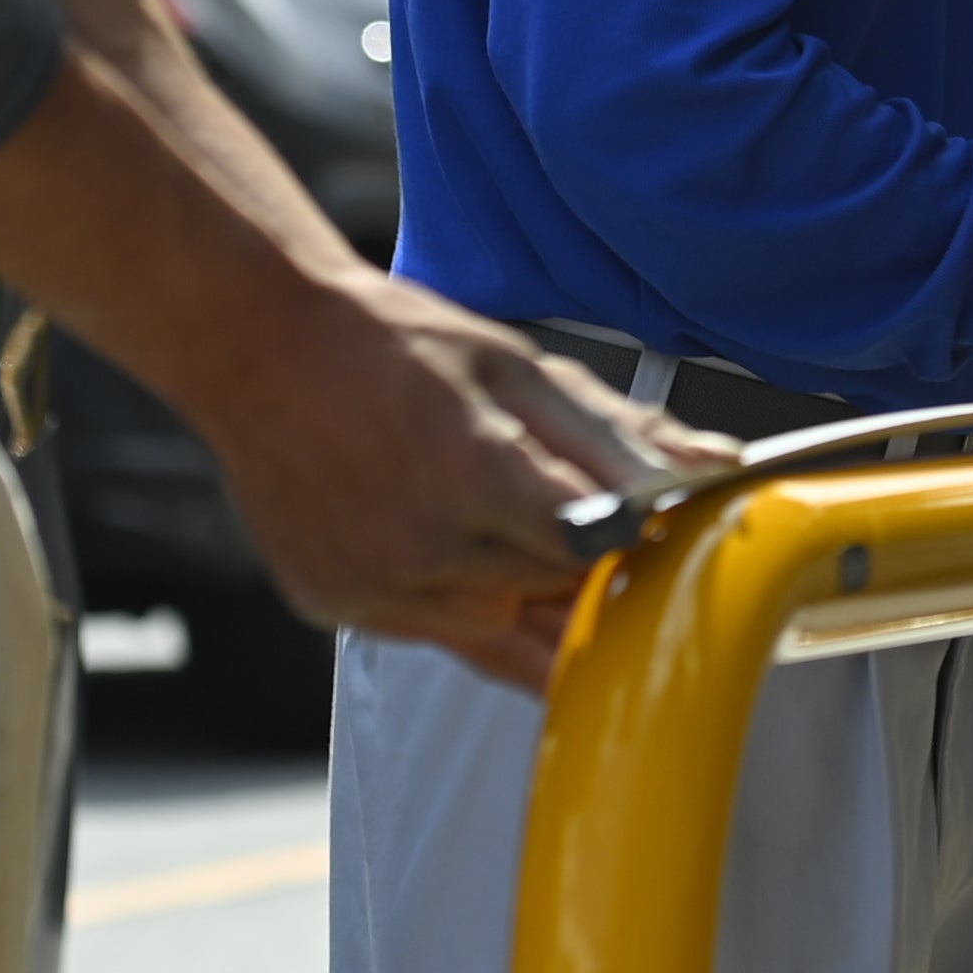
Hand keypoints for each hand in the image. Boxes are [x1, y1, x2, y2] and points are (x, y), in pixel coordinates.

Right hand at [193, 281, 731, 689]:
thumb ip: (617, 434)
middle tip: (556, 507)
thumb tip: (713, 469)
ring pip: (495, 626)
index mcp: (477, 476)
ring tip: (476, 506)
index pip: (597, 552)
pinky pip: (429, 629)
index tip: (636, 526)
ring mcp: (373, 587)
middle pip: (552, 595)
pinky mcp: (336, 606)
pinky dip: (448, 595)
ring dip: (512, 585)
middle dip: (573, 563)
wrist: (258, 345)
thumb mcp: (516, 368)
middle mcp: (422, 547)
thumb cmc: (389, 343)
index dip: (625, 541)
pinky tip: (426, 528)